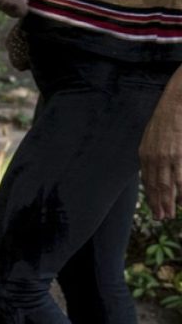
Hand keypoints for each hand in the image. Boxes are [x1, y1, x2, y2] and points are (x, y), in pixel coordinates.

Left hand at [140, 92, 181, 219]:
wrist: (175, 105)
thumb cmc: (165, 122)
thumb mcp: (150, 140)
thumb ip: (150, 156)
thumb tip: (151, 172)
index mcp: (145, 155)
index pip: (147, 180)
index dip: (151, 196)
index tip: (153, 208)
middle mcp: (154, 158)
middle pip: (156, 186)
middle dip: (158, 204)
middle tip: (160, 218)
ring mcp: (168, 157)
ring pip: (167, 185)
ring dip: (168, 202)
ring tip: (169, 215)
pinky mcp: (180, 155)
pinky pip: (180, 178)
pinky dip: (181, 192)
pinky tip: (181, 201)